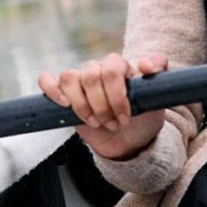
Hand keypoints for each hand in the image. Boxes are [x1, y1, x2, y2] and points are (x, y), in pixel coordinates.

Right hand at [38, 52, 168, 159]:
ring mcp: (80, 80)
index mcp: (120, 66)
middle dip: (102, 106)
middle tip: (113, 124)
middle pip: (90, 75)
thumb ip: (158, 74)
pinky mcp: (63, 94)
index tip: (126, 117)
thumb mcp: (157, 99)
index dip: (116, 95)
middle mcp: (98, 69)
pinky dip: (52, 90)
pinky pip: (48, 80)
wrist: (128, 142)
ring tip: (96, 122)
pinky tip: (65, 104)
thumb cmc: (143, 119)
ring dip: (82, 105)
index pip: (111, 68)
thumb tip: (145, 64)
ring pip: (69, 77)